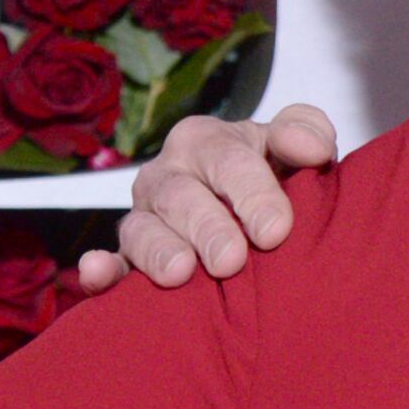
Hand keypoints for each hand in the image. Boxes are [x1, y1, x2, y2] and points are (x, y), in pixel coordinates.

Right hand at [76, 103, 338, 294]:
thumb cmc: (272, 176)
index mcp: (204, 140)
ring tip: (180, 273)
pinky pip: (109, 264)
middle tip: (231, 261)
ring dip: (158, 252)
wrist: (250, 214)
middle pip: (180, 197)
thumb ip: (306, 133)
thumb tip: (311, 148)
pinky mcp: (127, 259)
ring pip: (141, 230)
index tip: (276, 231)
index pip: (226, 159)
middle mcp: (167, 175)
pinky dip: (99, 270)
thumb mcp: (291, 149)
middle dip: (207, 228)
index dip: (251, 193)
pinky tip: (96, 276)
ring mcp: (143, 217)